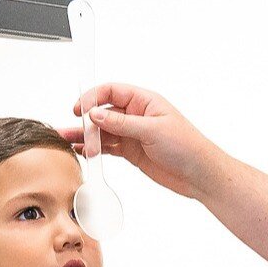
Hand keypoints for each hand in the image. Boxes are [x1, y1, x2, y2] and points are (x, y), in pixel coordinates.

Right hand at [64, 84, 223, 201]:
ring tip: (68, 142)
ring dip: (86, 136)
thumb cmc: (188, 147)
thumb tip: (96, 115)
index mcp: (144, 101)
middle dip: (86, 121)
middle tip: (73, 131)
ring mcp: (132, 134)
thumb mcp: (153, 131)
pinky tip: (83, 151)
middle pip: (103, 112)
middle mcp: (136, 115)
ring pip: (102, 131)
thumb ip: (122, 124)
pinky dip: (94, 149)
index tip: (80, 110)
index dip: (92, 98)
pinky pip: (108, 147)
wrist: (200, 174)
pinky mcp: (131, 151)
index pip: (111, 92)